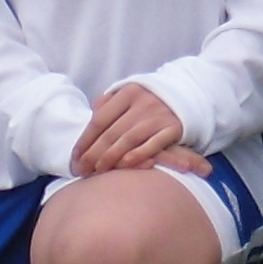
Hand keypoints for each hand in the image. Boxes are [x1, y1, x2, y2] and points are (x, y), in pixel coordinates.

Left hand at [70, 80, 188, 172]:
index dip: (85, 140)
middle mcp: (142, 102)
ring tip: (98, 171)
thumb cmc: (149, 99)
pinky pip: (153, 144)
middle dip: (93, 154)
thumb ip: (109, 102)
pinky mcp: (173, 128)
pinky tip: (124, 165)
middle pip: (111, 133)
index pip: (100, 120)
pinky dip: (138, 155)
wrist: (187, 94)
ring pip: (128, 140)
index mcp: (127, 92)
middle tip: (81, 170)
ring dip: (111, 157)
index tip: (75, 157)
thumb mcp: (129, 93)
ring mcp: (158, 115)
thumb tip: (92, 112)